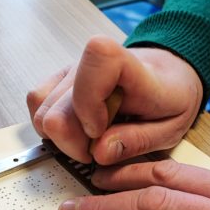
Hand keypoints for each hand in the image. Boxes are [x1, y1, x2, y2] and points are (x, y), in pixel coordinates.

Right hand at [27, 35, 202, 163]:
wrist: (168, 73)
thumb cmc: (172, 97)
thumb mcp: (170, 127)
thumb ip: (137, 141)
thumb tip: (99, 152)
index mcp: (133, 69)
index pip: (99, 57)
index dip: (90, 101)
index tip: (100, 130)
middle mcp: (95, 64)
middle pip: (56, 109)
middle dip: (73, 143)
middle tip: (99, 150)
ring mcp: (73, 70)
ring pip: (41, 111)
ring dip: (63, 137)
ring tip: (92, 140)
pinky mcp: (60, 79)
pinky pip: (37, 104)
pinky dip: (52, 127)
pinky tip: (77, 132)